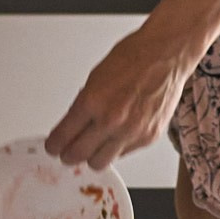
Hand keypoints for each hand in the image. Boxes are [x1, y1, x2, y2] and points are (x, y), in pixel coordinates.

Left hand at [45, 21, 194, 170]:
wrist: (166, 55)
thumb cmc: (134, 58)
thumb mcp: (96, 78)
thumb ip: (83, 105)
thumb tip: (72, 126)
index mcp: (93, 101)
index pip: (62, 137)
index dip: (54, 145)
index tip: (53, 146)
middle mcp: (111, 120)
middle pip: (78, 155)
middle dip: (68, 155)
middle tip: (66, 152)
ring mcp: (131, 131)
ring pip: (100, 163)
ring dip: (92, 157)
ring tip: (91, 148)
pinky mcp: (148, 137)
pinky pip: (123, 154)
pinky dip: (116, 148)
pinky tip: (116, 135)